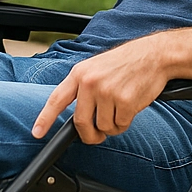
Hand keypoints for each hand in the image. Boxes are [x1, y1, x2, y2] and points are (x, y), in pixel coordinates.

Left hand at [31, 37, 168, 144]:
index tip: (37, 132)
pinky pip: (119, 126)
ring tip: (120, 108)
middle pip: (80, 122)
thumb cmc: (126, 63)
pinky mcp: (124, 101)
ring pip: (102, 127)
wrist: (154, 55)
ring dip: (112, 126)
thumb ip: (83, 88)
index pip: (57, 99)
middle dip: (88, 135)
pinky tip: (130, 108)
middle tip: (96, 135)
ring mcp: (107, 92)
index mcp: (79, 73)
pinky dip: (124, 123)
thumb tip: (75, 116)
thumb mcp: (96, 68)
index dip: (45, 118)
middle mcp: (90, 82)